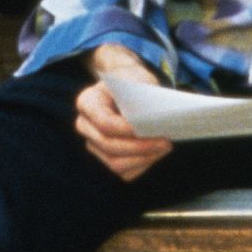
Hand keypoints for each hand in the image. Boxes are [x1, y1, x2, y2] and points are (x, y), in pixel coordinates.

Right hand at [75, 45, 173, 181]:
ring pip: (115, 164)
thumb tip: (154, 119)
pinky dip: (142, 165)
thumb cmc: (133, 82)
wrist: (127, 89)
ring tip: (164, 147)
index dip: (126, 129)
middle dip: (140, 147)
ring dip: (143, 158)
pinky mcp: (105, 158)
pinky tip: (157, 153)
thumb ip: (141, 96)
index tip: (148, 127)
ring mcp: (93, 144)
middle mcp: (85, 126)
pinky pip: (123, 172)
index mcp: (87, 102)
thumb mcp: (136, 79)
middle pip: (109, 146)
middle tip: (166, 141)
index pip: (104, 122)